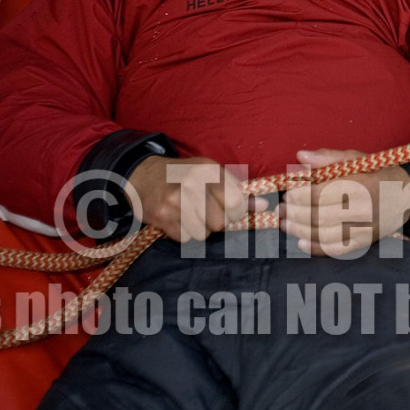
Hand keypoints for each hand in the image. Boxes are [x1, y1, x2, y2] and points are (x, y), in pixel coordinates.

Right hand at [128, 156, 265, 242]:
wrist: (144, 175)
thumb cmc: (185, 175)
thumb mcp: (212, 174)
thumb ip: (238, 191)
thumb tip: (265, 207)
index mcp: (209, 170)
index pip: (236, 203)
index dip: (236, 212)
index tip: (230, 210)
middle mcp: (192, 184)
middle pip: (220, 223)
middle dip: (216, 221)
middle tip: (206, 212)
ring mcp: (175, 201)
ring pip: (203, 233)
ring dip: (199, 228)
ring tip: (190, 214)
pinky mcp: (162, 216)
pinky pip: (185, 238)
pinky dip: (183, 232)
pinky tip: (177, 218)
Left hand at [281, 148, 409, 256]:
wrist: (407, 196)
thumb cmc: (378, 174)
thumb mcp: (356, 159)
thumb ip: (328, 157)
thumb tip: (301, 156)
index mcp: (359, 185)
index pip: (320, 194)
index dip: (299, 195)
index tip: (288, 192)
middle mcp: (362, 209)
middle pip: (318, 216)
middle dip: (294, 213)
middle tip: (281, 209)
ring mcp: (363, 229)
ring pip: (324, 234)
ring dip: (299, 231)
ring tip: (285, 224)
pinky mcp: (364, 242)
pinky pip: (336, 249)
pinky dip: (315, 248)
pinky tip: (301, 242)